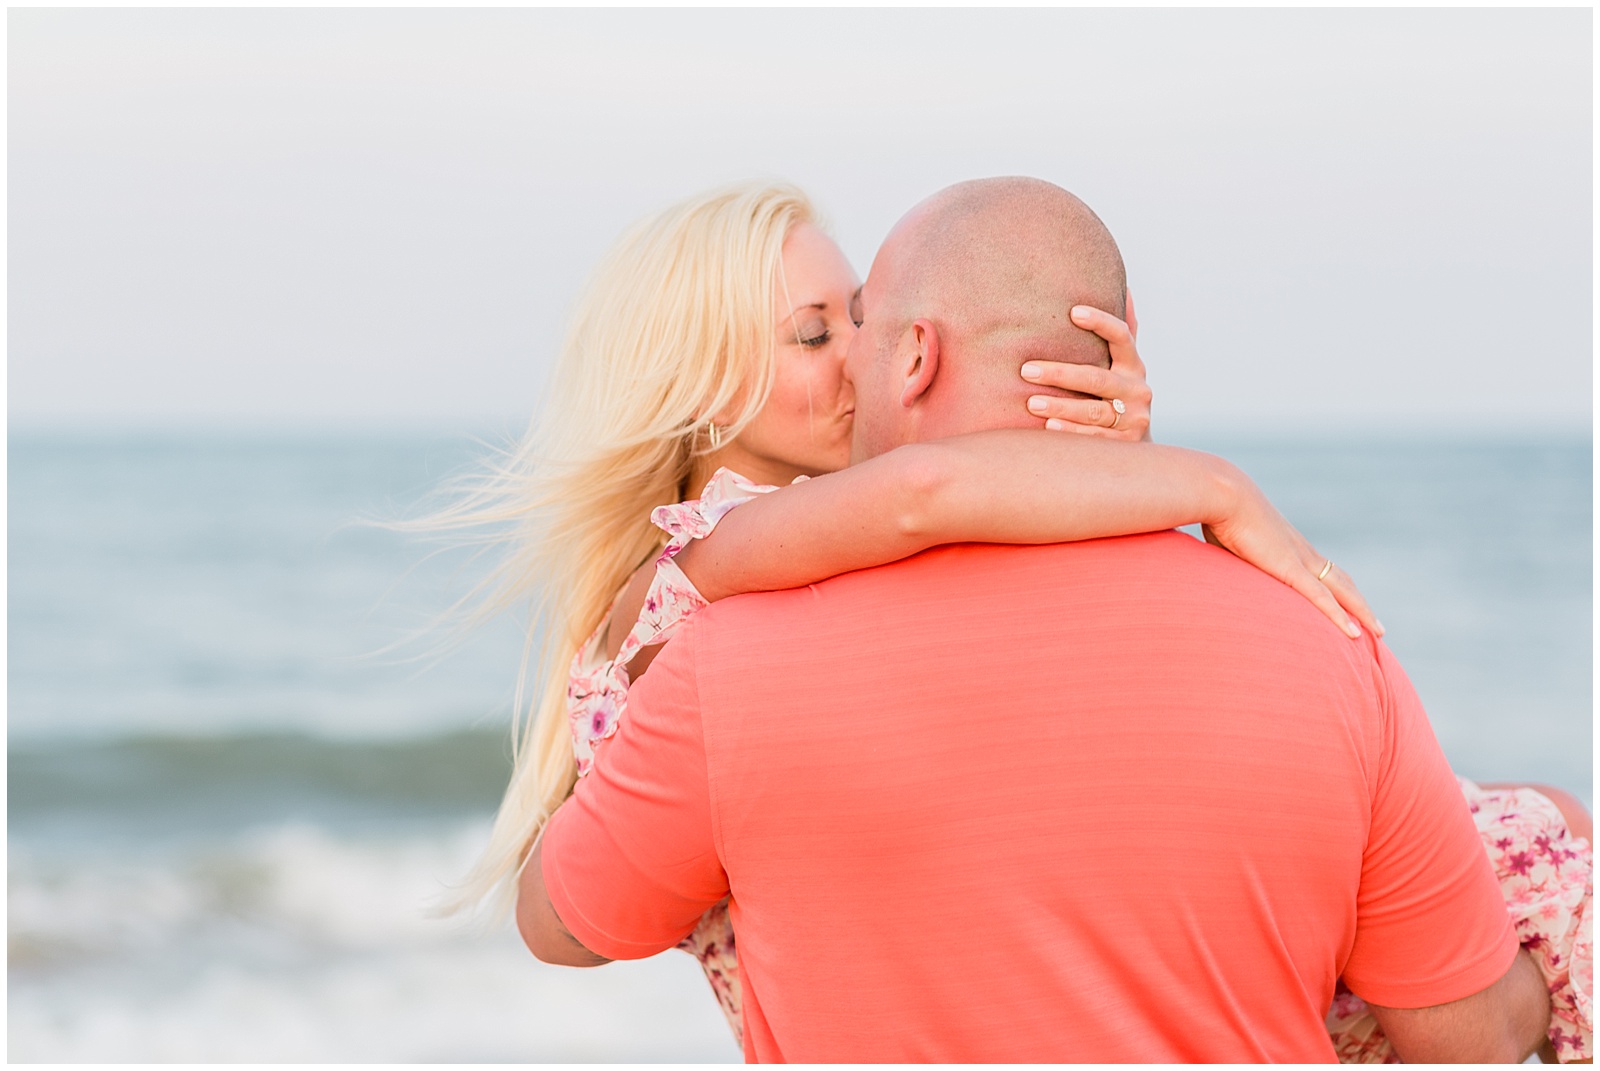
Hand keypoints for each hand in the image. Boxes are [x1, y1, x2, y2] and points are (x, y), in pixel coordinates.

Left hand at [1020, 288, 1151, 441]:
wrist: (1137, 445)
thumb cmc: (1117, 395)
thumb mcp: (1123, 366)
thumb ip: (1120, 334)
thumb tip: (1125, 287)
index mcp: (1134, 365)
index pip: (1121, 336)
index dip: (1100, 322)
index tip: (1073, 312)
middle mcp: (1137, 390)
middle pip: (1096, 378)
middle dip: (1059, 374)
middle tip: (1025, 370)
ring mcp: (1133, 419)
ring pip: (1092, 412)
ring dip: (1060, 407)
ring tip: (1031, 403)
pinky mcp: (1124, 445)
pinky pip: (1093, 438)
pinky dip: (1071, 433)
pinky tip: (1048, 428)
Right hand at [1201, 474, 1383, 639]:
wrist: (1223, 494)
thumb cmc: (1218, 513)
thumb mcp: (1226, 539)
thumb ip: (1229, 555)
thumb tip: (1214, 563)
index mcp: (1288, 544)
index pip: (1322, 569)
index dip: (1336, 586)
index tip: (1346, 600)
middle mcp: (1301, 551)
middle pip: (1341, 581)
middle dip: (1359, 602)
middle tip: (1375, 623)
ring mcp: (1300, 559)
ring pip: (1342, 591)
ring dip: (1361, 611)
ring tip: (1377, 631)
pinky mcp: (1290, 568)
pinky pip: (1321, 598)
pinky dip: (1339, 617)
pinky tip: (1354, 633)